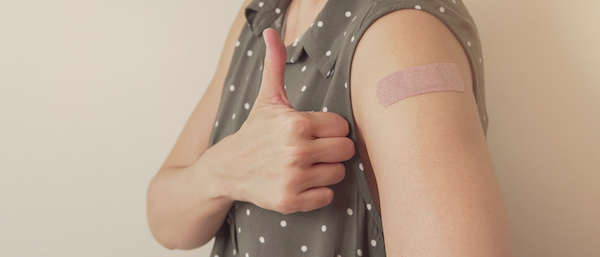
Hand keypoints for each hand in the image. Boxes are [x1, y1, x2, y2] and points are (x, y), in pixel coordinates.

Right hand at [212, 28, 354, 213]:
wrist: (227, 169)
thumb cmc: (254, 132)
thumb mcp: (267, 99)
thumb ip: (276, 66)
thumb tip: (272, 32)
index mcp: (296, 123)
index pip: (342, 127)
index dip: (331, 130)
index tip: (314, 132)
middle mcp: (296, 151)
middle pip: (346, 150)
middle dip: (333, 149)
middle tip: (314, 149)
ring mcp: (293, 178)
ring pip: (339, 173)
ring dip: (326, 170)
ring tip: (306, 165)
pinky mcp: (290, 201)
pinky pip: (327, 196)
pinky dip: (318, 192)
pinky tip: (301, 182)